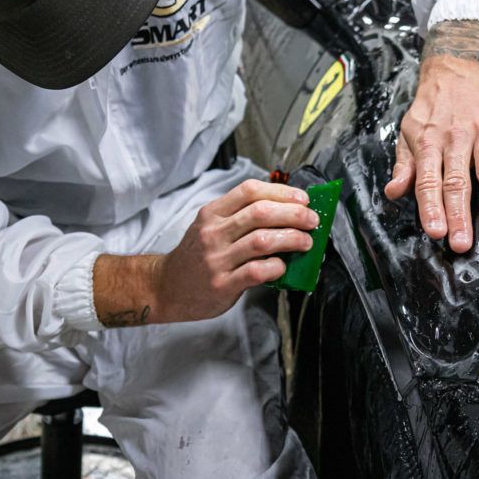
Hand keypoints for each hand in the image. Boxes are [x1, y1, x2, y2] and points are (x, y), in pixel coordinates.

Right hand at [92, 179, 317, 325]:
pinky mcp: (222, 284)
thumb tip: (288, 211)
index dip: (281, 192)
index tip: (302, 199)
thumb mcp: (210, 227)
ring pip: (262, 240)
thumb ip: (240, 217)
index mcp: (212, 213)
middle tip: (312, 220)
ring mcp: (217, 259)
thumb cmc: (196, 255)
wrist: (167, 287)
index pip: (250, 190)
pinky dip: (276, 266)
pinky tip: (283, 265)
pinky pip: (256, 271)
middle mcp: (213, 232)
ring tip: (306, 241)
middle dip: (294, 214)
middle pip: (261, 213)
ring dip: (291, 238)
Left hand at [384, 20, 478, 252]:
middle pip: (457, 180)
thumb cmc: (431, 109)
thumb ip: (404, 166)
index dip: (431, 207)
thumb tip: (393, 192)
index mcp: (428, 143)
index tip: (436, 231)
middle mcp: (454, 138)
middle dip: (460, 213)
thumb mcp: (408, 133)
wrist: (455, 69)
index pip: (427, 181)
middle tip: (463, 242)